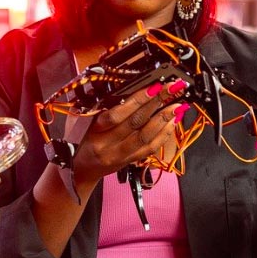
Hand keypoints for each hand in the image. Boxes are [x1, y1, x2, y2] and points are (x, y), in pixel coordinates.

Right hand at [71, 80, 189, 184]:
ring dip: (164, 119)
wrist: (79, 170)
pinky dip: (164, 134)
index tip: (152, 87)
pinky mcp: (129, 162)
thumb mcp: (84, 121)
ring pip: (146, 137)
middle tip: (172, 89)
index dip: (137, 100)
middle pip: (136, 123)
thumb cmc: (82, 140)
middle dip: (157, 103)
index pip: (116, 114)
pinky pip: (150, 148)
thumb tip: (129, 89)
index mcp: (93, 130)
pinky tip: (172, 123)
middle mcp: (107, 144)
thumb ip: (102, 107)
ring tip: (177, 106)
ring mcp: (120, 155)